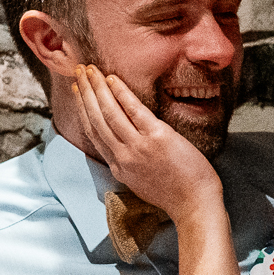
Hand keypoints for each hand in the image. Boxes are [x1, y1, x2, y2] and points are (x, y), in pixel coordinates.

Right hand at [71, 65, 223, 226]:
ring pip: (109, 113)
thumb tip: (128, 142)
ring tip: (89, 70)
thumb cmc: (176, 194)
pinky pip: (133, 110)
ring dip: (97, 89)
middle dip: (85, 94)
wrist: (195, 204)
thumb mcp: (142, 182)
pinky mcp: (156, 138)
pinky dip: (121, 93)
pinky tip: (112, 79)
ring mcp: (138, 147)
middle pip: (96, 120)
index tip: (79, 94)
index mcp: (119, 167)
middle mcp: (123, 156)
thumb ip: (131, 162)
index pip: (95, 134)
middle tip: (78, 73)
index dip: (84, 111)